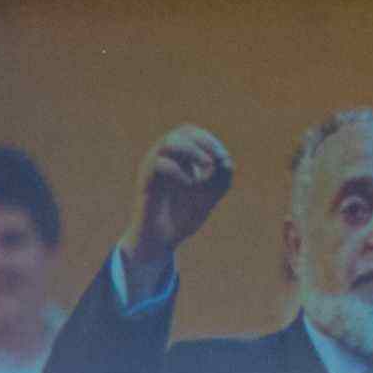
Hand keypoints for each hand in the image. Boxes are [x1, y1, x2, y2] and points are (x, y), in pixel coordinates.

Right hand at [133, 123, 237, 264]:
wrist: (161, 240)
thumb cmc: (183, 217)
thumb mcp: (210, 197)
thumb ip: (221, 179)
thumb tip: (226, 161)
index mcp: (177, 158)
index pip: (191, 133)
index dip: (209, 140)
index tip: (223, 158)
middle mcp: (163, 158)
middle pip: (181, 132)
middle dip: (204, 142)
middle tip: (216, 161)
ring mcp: (152, 168)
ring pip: (168, 142)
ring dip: (192, 150)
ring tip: (207, 167)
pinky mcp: (145, 181)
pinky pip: (159, 164)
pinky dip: (179, 171)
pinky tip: (190, 185)